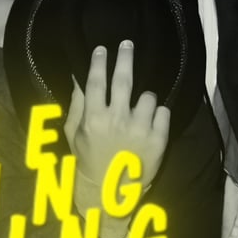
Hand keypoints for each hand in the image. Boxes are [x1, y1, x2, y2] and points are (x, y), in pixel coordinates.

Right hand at [64, 40, 170, 186]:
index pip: (97, 82)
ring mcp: (140, 129)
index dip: (99, 63)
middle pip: (124, 80)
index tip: (102, 49)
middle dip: (125, 58)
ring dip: (143, 98)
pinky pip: (163, 112)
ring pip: (148, 96)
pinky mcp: (158, 139)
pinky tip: (148, 123)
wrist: (111, 192)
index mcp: (94, 119)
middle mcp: (117, 121)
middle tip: (128, 44)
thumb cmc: (89, 160)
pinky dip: (157, 114)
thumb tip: (77, 78)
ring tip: (138, 109)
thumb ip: (77, 105)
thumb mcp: (75, 135)